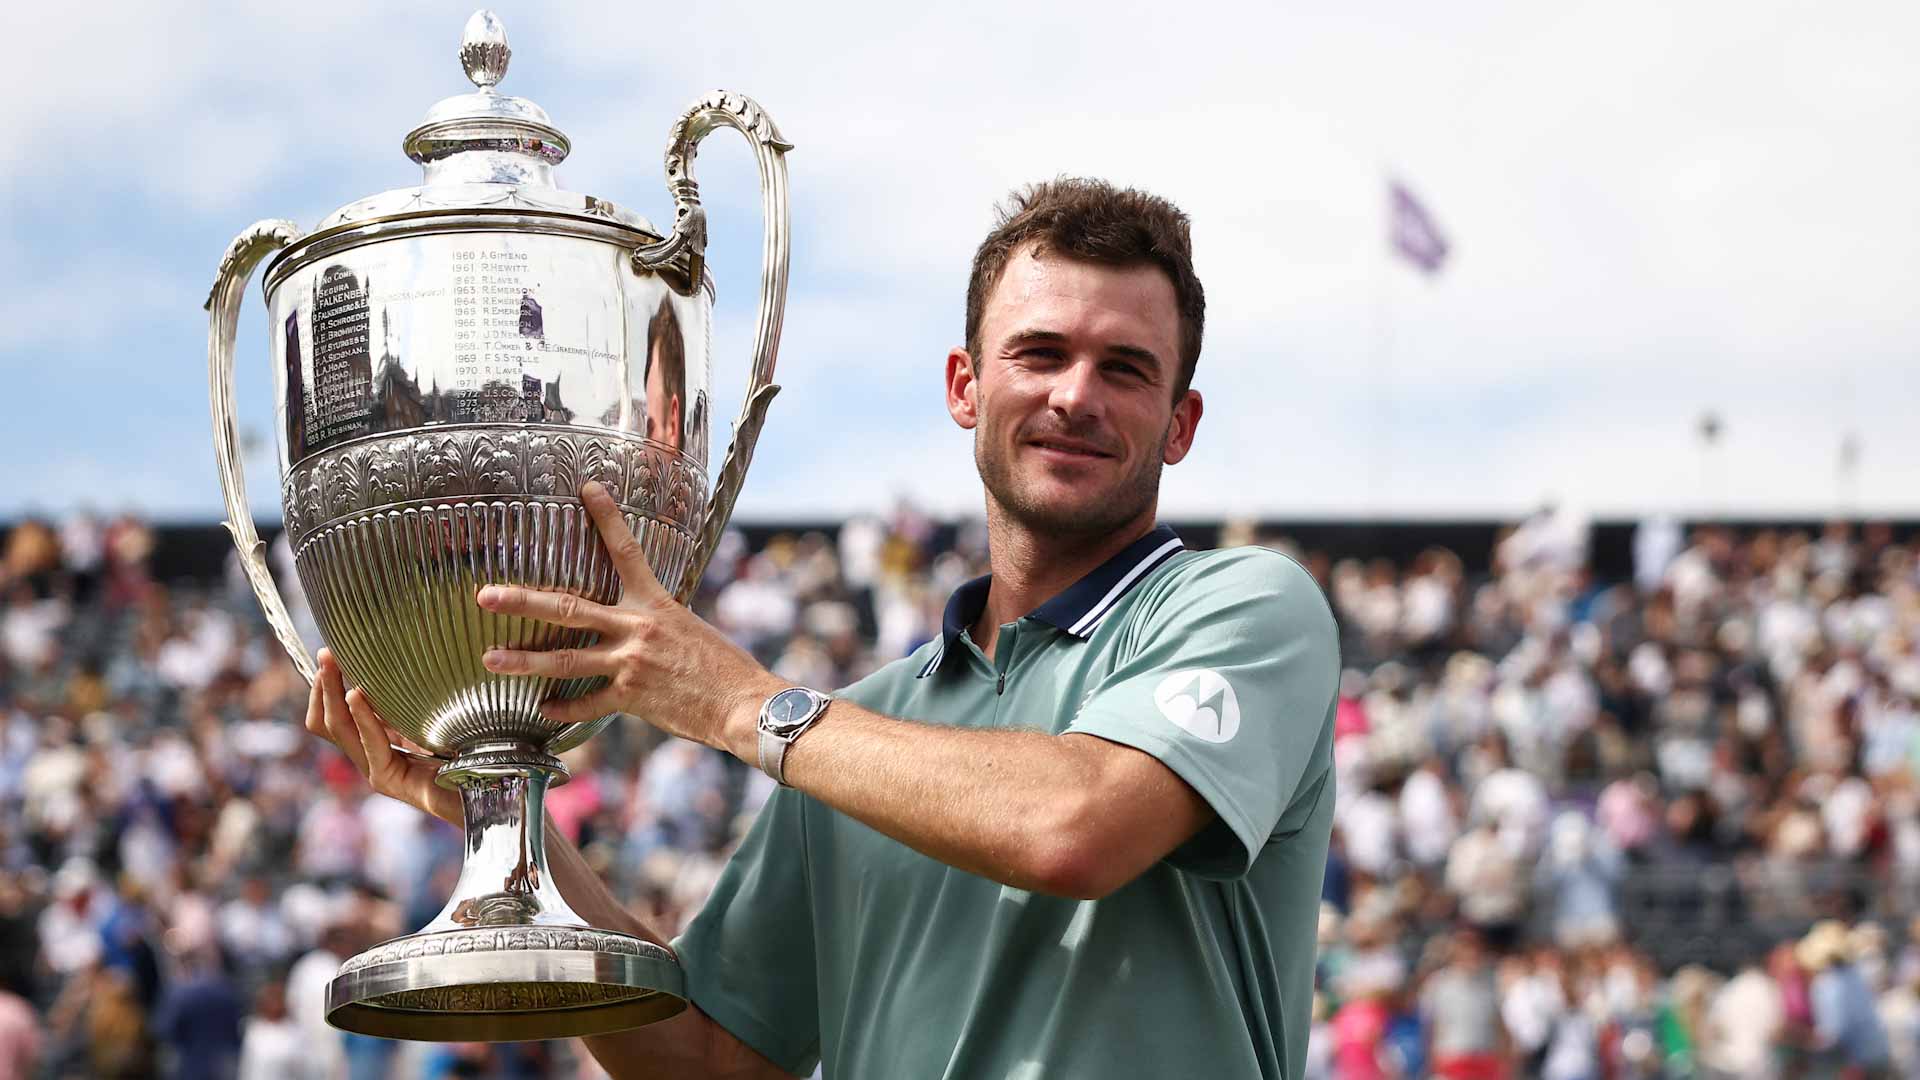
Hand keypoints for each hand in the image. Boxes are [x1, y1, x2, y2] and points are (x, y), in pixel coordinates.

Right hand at [303, 648, 460, 824]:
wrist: (491, 790)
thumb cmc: (470, 750)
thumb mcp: (432, 716)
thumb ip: (410, 701)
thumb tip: (399, 662)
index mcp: (381, 740)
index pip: (338, 715)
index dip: (329, 686)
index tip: (330, 653)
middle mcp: (373, 756)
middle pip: (331, 721)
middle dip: (324, 686)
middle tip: (324, 653)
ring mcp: (378, 770)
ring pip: (341, 731)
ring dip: (333, 696)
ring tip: (329, 666)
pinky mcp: (391, 780)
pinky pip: (372, 745)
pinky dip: (363, 718)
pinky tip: (355, 695)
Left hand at [475, 481, 780, 758]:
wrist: (741, 703)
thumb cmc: (724, 666)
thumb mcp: (691, 629)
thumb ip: (657, 622)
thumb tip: (639, 622)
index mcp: (656, 603)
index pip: (626, 551)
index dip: (606, 517)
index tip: (587, 489)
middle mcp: (637, 627)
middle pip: (568, 608)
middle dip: (523, 601)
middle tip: (487, 596)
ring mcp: (630, 662)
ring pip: (565, 658)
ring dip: (524, 660)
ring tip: (491, 659)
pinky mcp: (631, 697)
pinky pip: (587, 703)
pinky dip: (564, 707)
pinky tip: (544, 708)